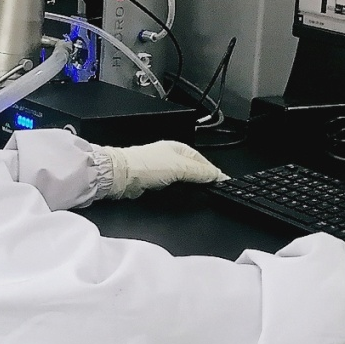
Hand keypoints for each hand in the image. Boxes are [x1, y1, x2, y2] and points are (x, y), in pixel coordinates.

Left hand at [100, 141, 226, 198]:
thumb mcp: (180, 167)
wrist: (122, 176)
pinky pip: (172, 186)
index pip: (202, 160)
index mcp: (179, 147)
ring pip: (182, 178)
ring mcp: (162, 168)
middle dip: (201, 179)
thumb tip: (217, 175)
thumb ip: (200, 172)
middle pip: (193, 169)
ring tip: (198, 193)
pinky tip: (180, 196)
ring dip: (189, 186)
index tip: (222, 182)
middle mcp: (171, 156)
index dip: (212, 171)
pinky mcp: (154, 180)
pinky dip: (177, 191)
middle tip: (211, 189)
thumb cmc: (145, 165)